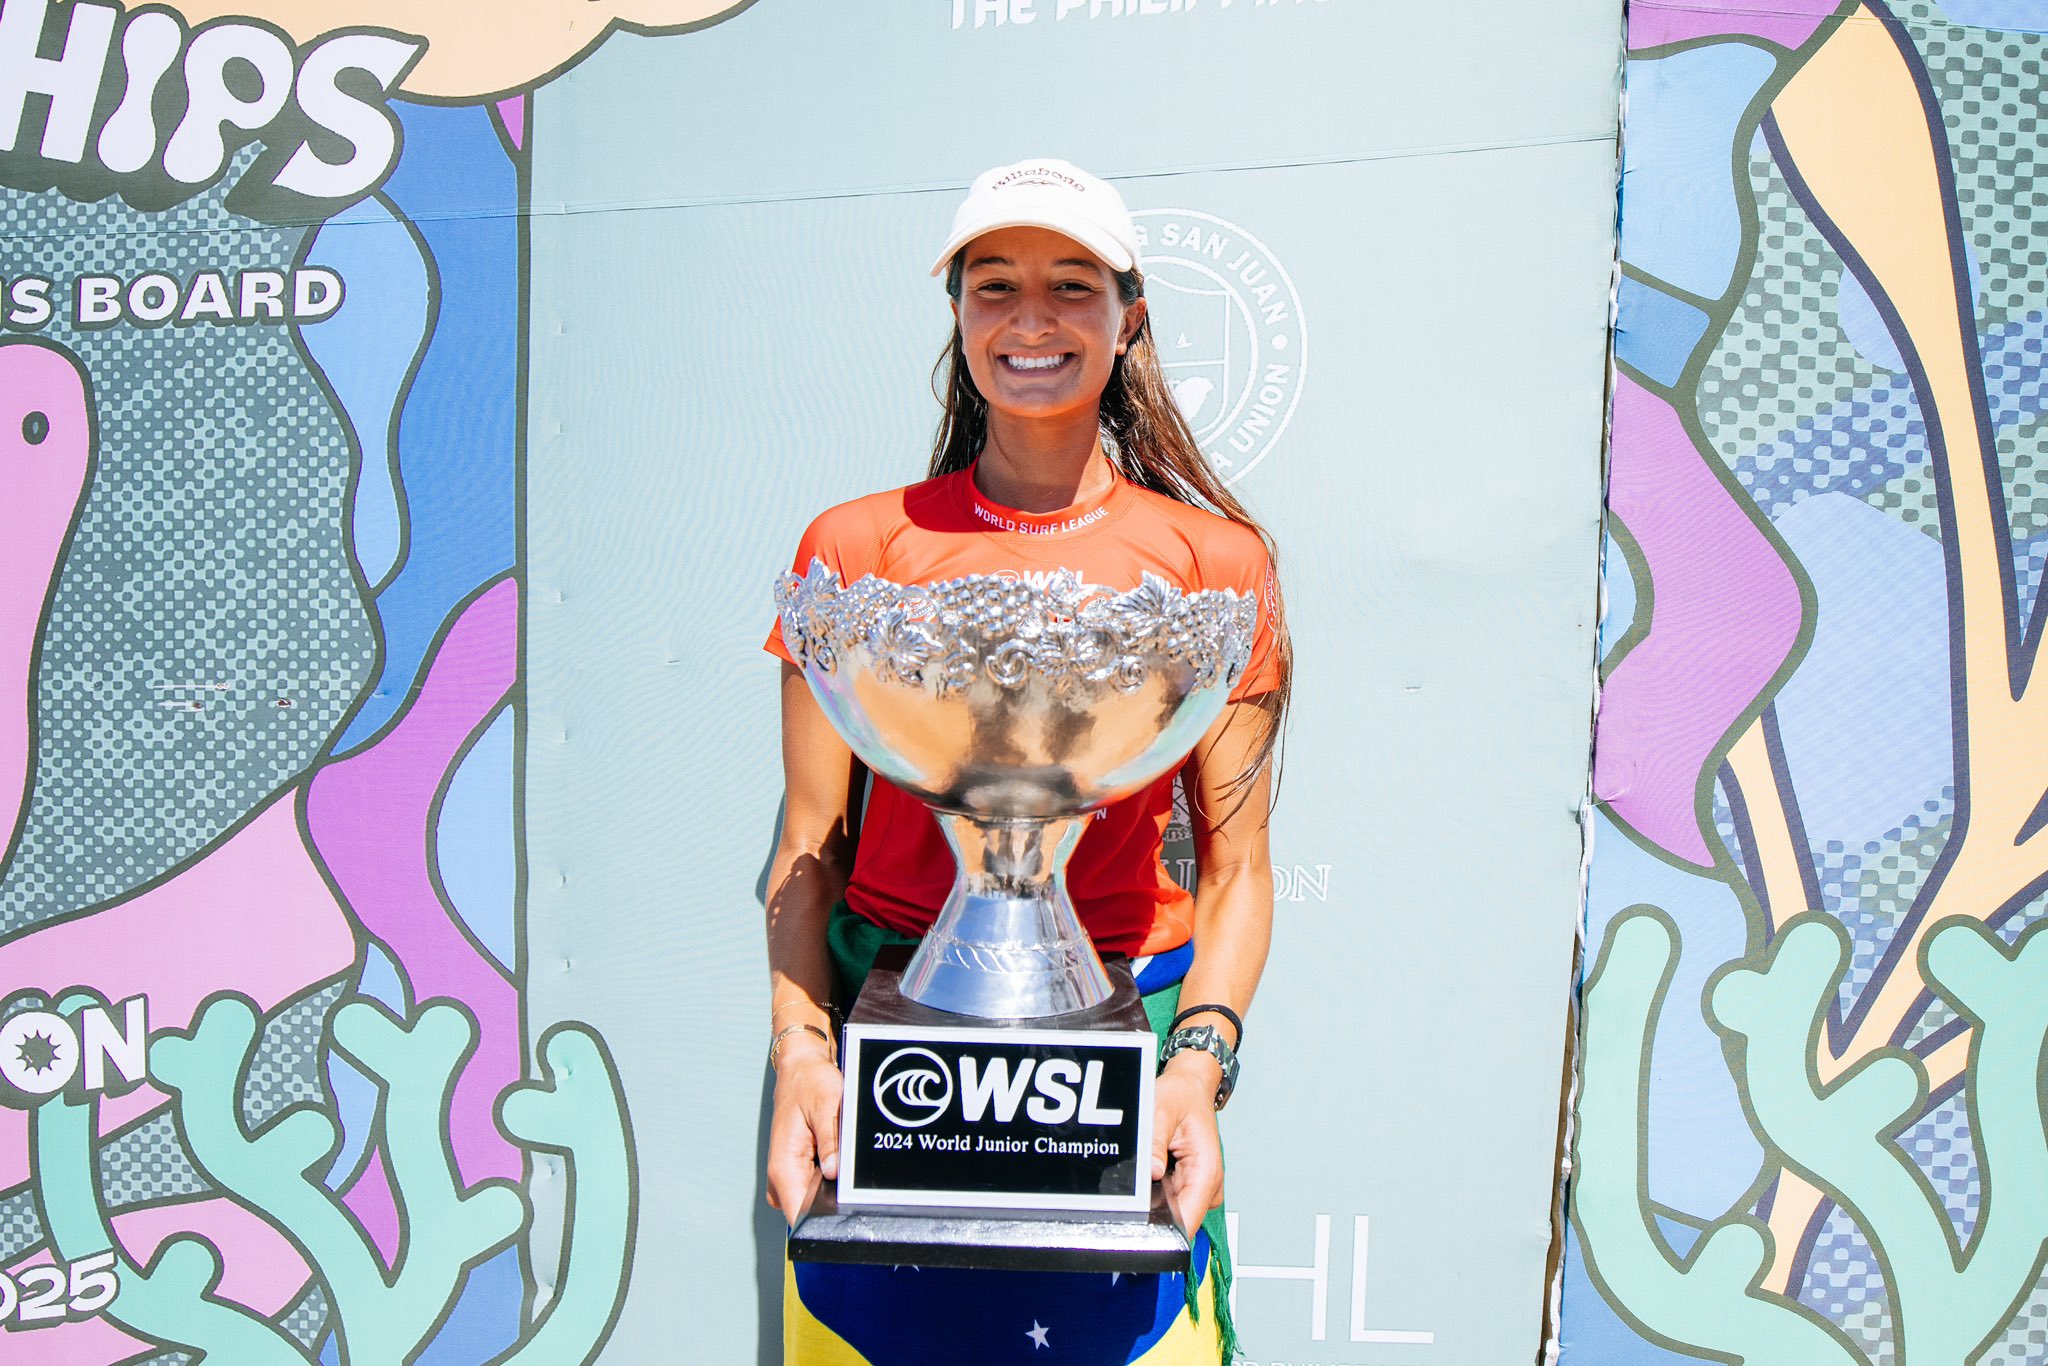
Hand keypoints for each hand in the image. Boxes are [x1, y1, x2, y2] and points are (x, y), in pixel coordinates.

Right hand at [765, 1043, 842, 1226]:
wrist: (801, 1069)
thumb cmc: (810, 1083)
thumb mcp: (826, 1106)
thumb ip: (831, 1142)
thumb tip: (835, 1173)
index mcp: (782, 1166)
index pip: (800, 1215)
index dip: (826, 1217)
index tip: (848, 1204)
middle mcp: (779, 1179)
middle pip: (811, 1211)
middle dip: (834, 1198)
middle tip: (848, 1166)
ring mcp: (786, 1179)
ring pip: (814, 1201)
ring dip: (832, 1187)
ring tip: (839, 1154)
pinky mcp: (795, 1174)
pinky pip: (814, 1189)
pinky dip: (829, 1179)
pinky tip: (834, 1156)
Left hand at [1151, 1054, 1225, 1236]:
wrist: (1189, 1087)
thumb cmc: (1180, 1096)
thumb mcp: (1160, 1112)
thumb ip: (1154, 1144)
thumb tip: (1151, 1173)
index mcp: (1206, 1169)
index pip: (1188, 1219)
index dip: (1163, 1225)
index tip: (1142, 1213)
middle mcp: (1209, 1183)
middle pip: (1179, 1218)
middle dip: (1155, 1205)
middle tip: (1146, 1172)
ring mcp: (1201, 1186)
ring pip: (1174, 1210)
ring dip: (1158, 1195)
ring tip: (1156, 1161)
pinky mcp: (1192, 1185)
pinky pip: (1173, 1199)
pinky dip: (1161, 1188)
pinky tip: (1159, 1166)